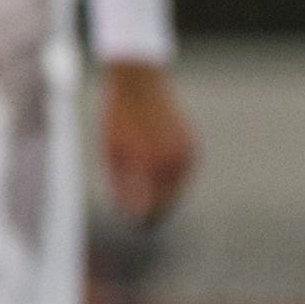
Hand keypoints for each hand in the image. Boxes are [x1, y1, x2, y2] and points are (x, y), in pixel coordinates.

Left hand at [98, 60, 195, 224]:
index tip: (130, 222)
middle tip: (135, 211)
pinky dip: (169, 176)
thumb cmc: (118, 116)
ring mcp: (185, 152)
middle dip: (152, 210)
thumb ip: (122, 186)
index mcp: (150, 165)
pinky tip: (153, 165)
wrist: (140, 81)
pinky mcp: (192, 145)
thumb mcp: (112, 153)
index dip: (139, 220)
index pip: (151, 211)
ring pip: (176, 189)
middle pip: (167, 204)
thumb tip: (130, 213)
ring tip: (141, 180)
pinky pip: (181, 173)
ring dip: (162, 193)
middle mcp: (172, 161)